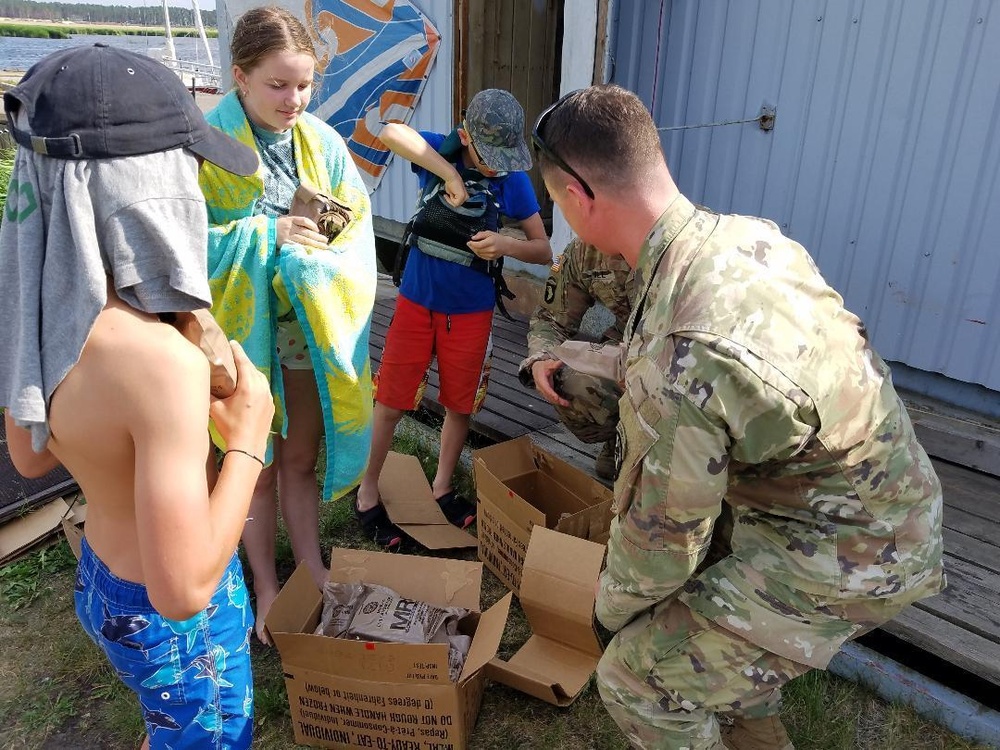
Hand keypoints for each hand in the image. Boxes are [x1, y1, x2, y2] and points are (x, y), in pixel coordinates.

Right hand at [209, 341, 273, 457]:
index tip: (232, 343)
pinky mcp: (271, 406)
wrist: (248, 447)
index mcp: (249, 385)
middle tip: (233, 356)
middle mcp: (262, 388)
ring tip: (241, 371)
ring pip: (260, 378)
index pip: (243, 362)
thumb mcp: (215, 409)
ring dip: (251, 373)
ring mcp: (269, 397)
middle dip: (243, 361)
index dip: (237, 351)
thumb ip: (208, 394)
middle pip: (253, 368)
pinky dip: (257, 384)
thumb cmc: (230, 427)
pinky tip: (250, 387)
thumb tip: (199, 383)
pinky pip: (264, 389)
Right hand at [276, 215, 327, 250]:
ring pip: (304, 240)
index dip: (312, 225)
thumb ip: (298, 223)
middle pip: (307, 232)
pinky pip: (297, 246)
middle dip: (318, 237)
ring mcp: (287, 236)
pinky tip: (312, 250)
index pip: (304, 221)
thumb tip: (314, 229)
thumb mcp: (286, 220)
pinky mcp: (285, 244)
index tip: (318, 231)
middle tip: (326, 241)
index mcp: (290, 220)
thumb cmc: (278, 227)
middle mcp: (290, 227)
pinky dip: (305, 248)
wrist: (264, 232)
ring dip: (315, 244)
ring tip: (324, 247)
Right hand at [442, 174, 468, 206]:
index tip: (447, 196)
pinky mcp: (462, 196)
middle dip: (451, 200)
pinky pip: (455, 203)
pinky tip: (450, 194)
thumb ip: (453, 197)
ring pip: (456, 204)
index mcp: (465, 195)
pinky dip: (451, 199)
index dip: (451, 201)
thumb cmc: (451, 183)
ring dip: (451, 199)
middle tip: (447, 195)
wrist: (451, 177)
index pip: (458, 203)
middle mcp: (466, 197)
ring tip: (450, 193)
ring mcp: (464, 197)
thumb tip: (451, 200)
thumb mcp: (452, 192)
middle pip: (457, 204)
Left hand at [467, 230, 507, 260]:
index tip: (469, 242)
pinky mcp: (490, 258)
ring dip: (474, 250)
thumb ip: (480, 234)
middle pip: (477, 250)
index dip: (472, 244)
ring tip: (474, 246)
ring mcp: (491, 255)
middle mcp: (491, 249)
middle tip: (470, 244)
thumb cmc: (499, 239)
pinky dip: (478, 253)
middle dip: (472, 247)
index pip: (478, 245)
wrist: (506, 246)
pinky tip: (478, 250)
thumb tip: (473, 237)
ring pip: (478, 254)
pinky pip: (481, 256)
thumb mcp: (489, 233)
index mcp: (491, 242)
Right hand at [531, 358, 569, 406]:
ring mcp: (543, 391)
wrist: (536, 369)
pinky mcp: (546, 392)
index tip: (557, 398)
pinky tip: (563, 402)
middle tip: (566, 403)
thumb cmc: (542, 367)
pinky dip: (557, 401)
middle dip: (557, 401)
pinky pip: (551, 398)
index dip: (552, 394)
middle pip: (549, 396)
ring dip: (558, 402)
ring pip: (550, 398)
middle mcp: (541, 387)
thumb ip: (554, 364)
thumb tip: (561, 361)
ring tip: (567, 404)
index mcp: (541, 381)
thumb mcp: (548, 364)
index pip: (546, 389)